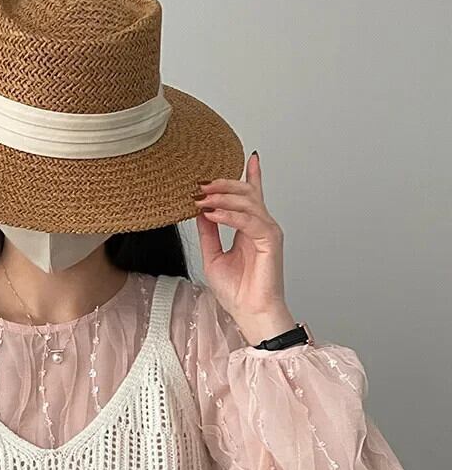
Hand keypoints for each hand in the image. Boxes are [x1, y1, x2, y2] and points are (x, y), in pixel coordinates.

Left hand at [194, 151, 296, 345]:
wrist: (249, 312)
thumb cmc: (237, 292)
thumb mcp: (213, 256)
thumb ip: (209, 232)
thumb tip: (200, 211)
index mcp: (250, 229)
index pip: (252, 196)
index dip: (251, 175)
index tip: (248, 156)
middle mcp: (262, 226)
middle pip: (246, 193)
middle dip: (223, 184)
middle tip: (201, 184)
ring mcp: (268, 232)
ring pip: (247, 202)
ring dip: (222, 198)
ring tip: (201, 199)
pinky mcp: (270, 240)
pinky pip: (248, 220)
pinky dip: (229, 215)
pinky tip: (212, 214)